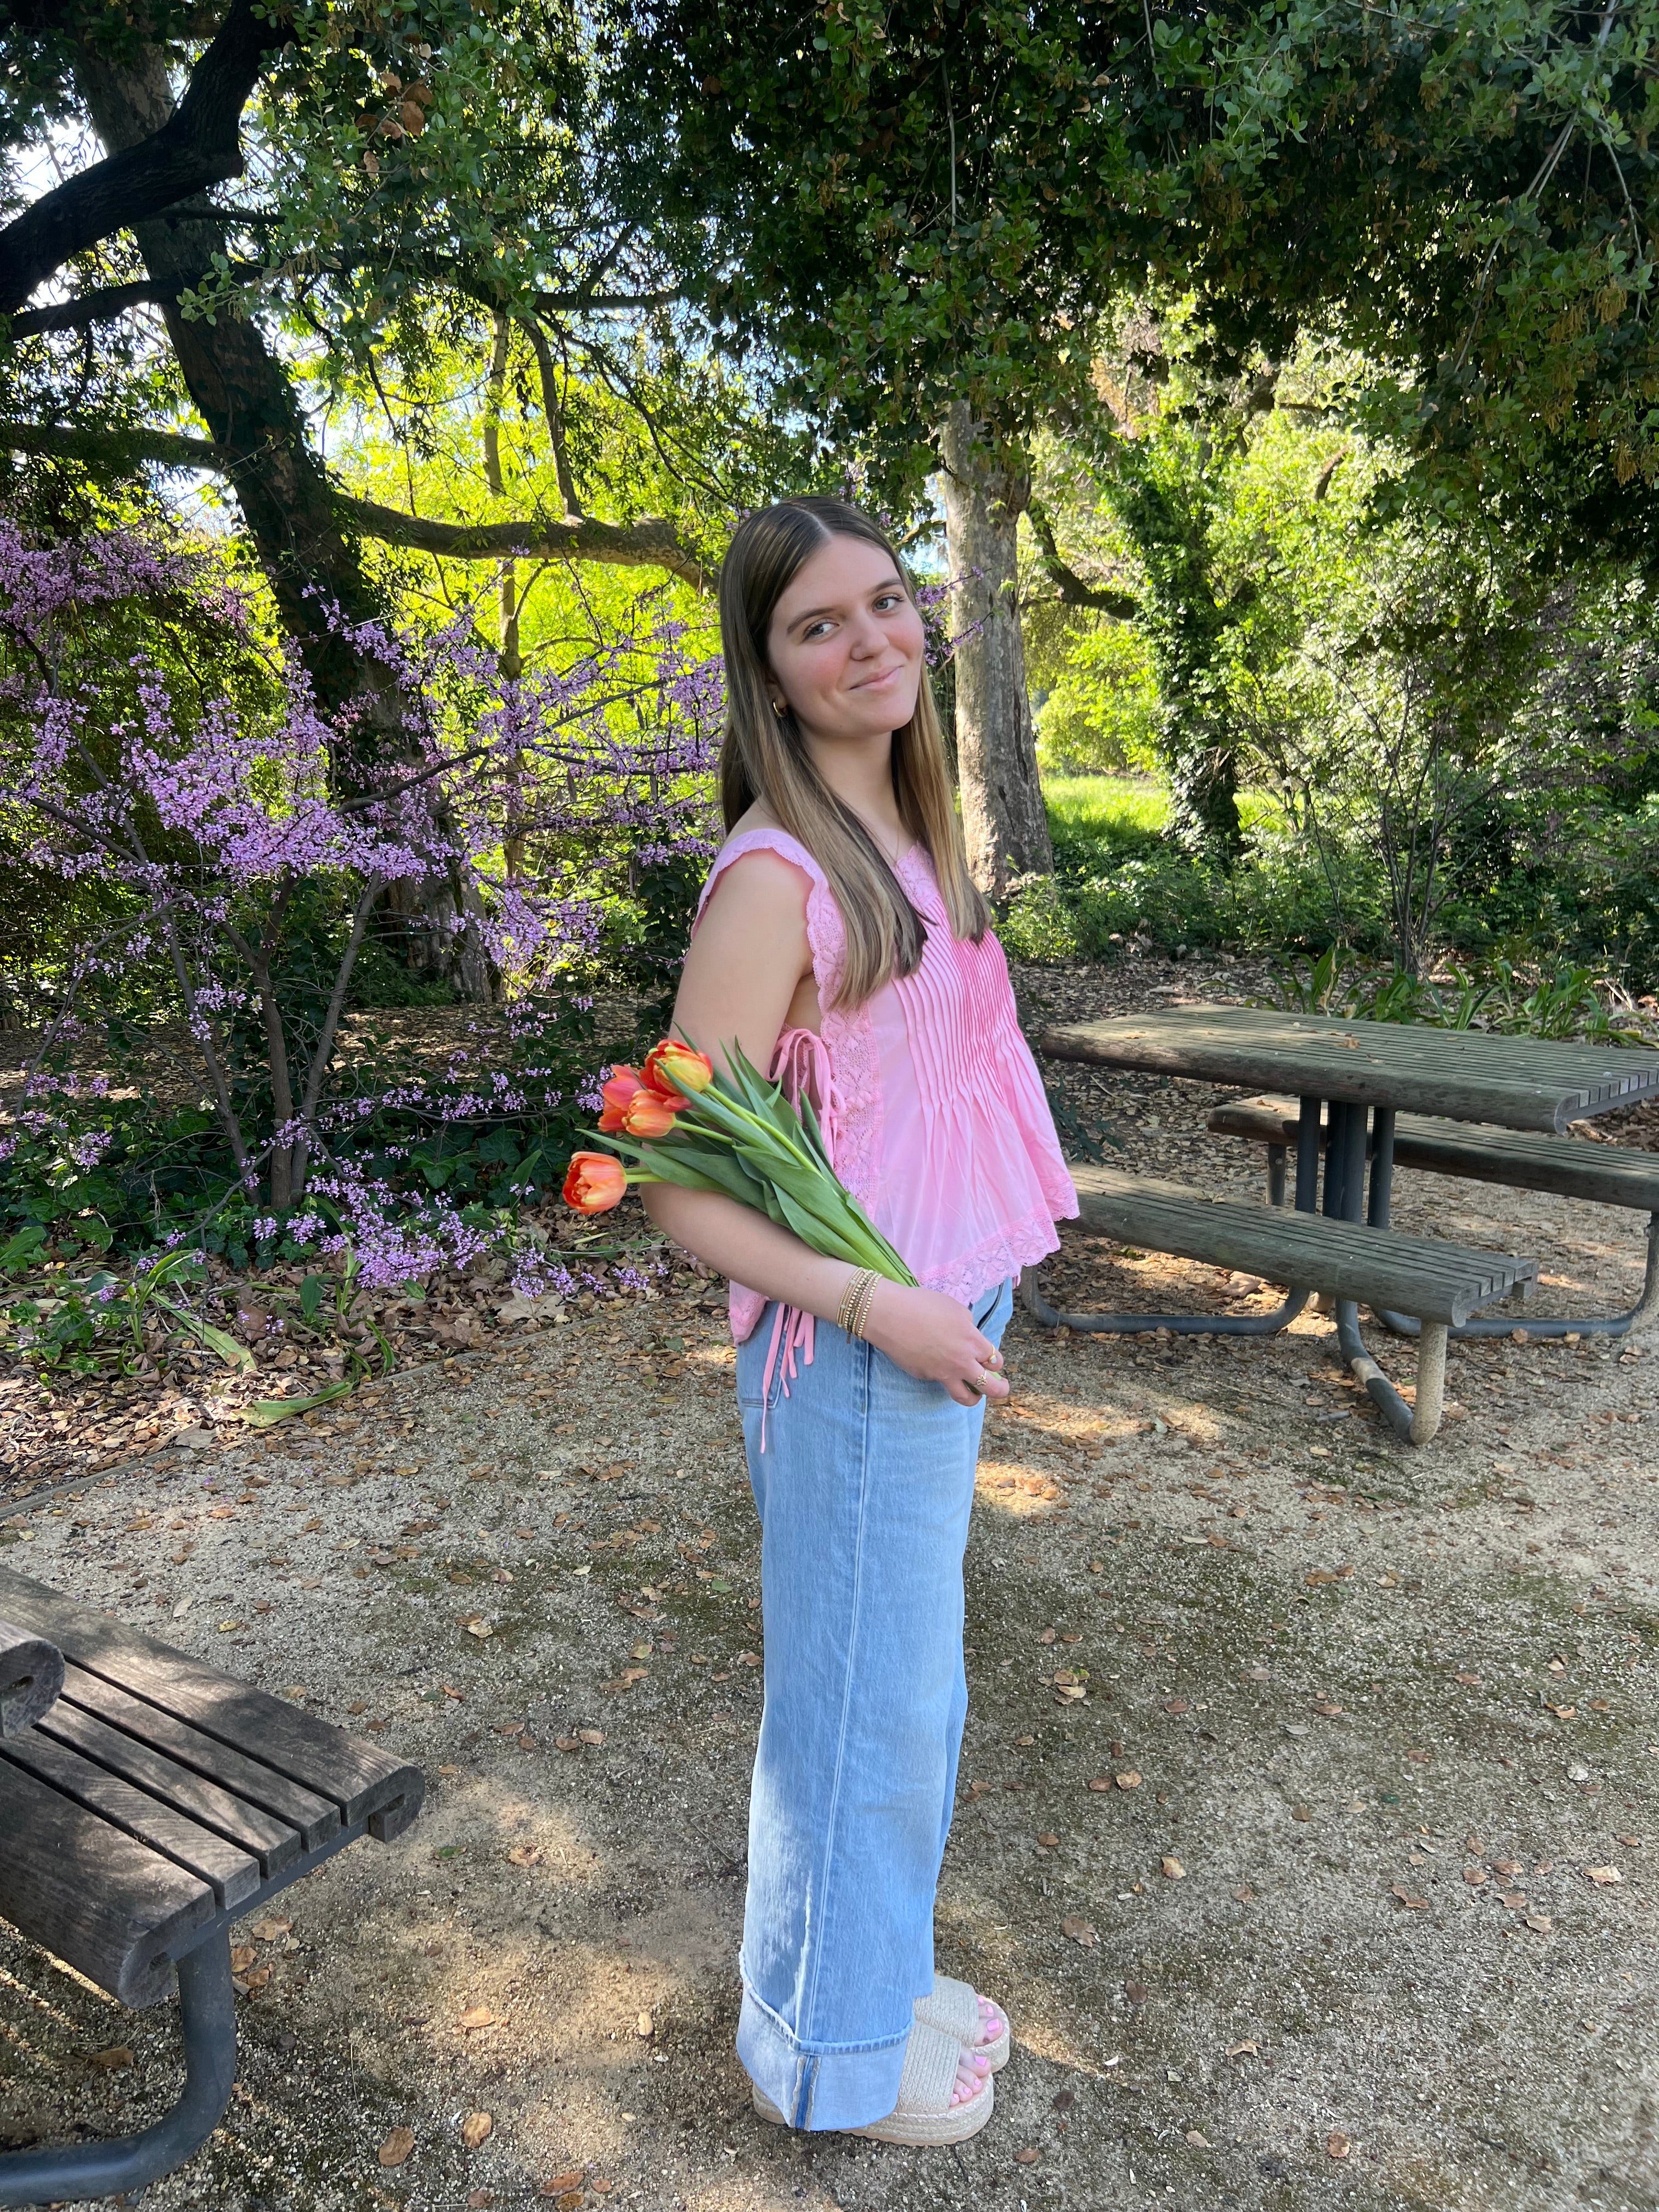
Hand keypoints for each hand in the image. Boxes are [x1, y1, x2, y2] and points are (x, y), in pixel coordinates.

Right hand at [859, 1281, 1009, 1406]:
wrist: (891, 1315)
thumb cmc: (923, 1304)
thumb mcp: (955, 1308)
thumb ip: (968, 1326)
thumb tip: (969, 1335)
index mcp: (972, 1341)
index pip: (995, 1360)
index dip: (995, 1361)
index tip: (992, 1361)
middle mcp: (961, 1362)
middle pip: (990, 1387)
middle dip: (1000, 1390)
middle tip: (1000, 1387)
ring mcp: (942, 1373)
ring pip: (965, 1397)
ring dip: (975, 1398)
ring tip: (975, 1395)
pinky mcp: (925, 1376)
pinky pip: (938, 1380)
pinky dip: (941, 1375)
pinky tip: (933, 1361)